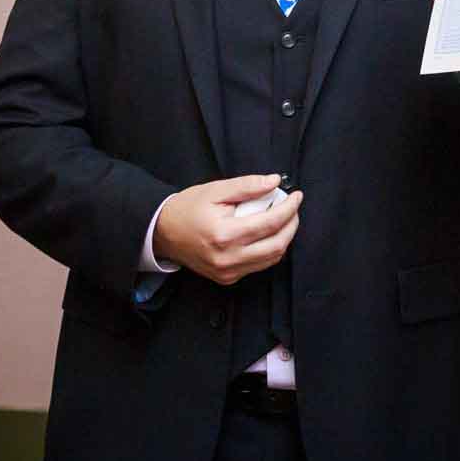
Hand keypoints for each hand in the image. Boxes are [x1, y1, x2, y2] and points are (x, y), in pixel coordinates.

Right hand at [153, 173, 300, 285]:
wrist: (162, 232)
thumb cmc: (188, 209)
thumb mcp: (216, 190)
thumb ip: (247, 185)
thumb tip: (275, 182)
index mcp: (225, 234)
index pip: (271, 222)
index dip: (290, 208)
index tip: (297, 196)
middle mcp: (228, 258)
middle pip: (278, 245)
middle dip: (292, 224)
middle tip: (293, 208)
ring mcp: (228, 272)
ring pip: (272, 258)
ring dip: (284, 238)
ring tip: (282, 219)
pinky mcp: (228, 278)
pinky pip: (259, 266)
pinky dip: (269, 250)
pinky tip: (267, 234)